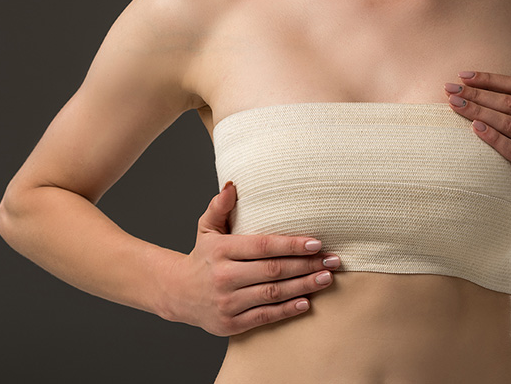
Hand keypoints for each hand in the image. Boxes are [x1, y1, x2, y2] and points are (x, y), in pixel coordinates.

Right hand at [164, 181, 340, 336]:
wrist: (178, 294)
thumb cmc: (202, 257)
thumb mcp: (206, 229)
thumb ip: (220, 207)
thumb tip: (232, 185)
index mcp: (221, 250)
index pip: (262, 246)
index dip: (291, 245)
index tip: (316, 243)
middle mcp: (224, 277)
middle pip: (273, 271)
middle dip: (306, 265)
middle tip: (332, 261)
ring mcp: (227, 302)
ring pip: (272, 294)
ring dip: (303, 286)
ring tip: (326, 279)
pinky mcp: (231, 324)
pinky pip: (264, 316)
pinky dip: (287, 310)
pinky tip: (306, 302)